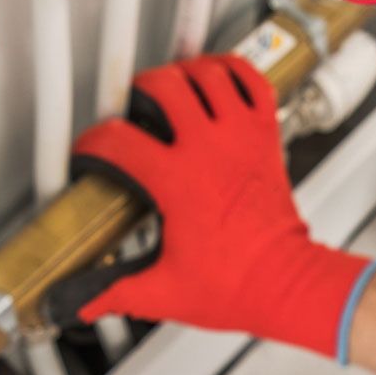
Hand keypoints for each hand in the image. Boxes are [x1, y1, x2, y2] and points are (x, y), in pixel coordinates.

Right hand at [63, 55, 373, 357]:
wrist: (288, 283)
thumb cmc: (239, 285)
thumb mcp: (164, 293)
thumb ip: (117, 294)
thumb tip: (87, 303)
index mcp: (179, 181)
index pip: (118, 141)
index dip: (92, 143)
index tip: (90, 155)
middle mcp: (210, 149)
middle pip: (164, 85)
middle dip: (138, 91)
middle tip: (132, 110)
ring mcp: (241, 136)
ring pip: (208, 73)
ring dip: (184, 73)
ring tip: (171, 89)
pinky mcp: (266, 135)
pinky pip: (252, 81)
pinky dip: (233, 71)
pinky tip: (217, 81)